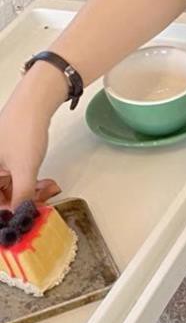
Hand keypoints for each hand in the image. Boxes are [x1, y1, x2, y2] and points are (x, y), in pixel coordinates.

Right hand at [0, 91, 61, 209]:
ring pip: (8, 187)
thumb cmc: (23, 133)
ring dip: (26, 193)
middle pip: (0, 194)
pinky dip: (28, 182)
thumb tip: (22, 216)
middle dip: (19, 202)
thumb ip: (22, 196)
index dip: (6, 212)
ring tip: (46, 190)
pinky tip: (43, 184)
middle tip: (40, 204)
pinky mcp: (6, 157)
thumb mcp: (24, 170)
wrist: (33, 104)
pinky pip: (14, 177)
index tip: (24, 218)